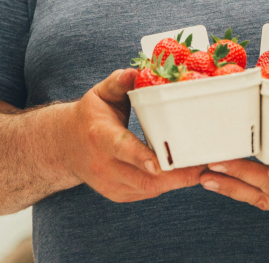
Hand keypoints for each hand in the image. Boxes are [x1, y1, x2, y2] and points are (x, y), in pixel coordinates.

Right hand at [62, 68, 205, 202]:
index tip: (160, 162)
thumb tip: (135, 72)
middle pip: (142, 178)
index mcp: (100, 135)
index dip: (140, 156)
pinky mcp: (118, 194)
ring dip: (176, 182)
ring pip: (148, 189)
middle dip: (174, 175)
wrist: (65, 146)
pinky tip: (186, 174)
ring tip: (202, 169)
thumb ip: (119, 82)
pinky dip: (168, 185)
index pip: (121, 148)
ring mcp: (110, 184)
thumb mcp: (101, 93)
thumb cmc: (91, 115)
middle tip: (203, 165)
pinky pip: (147, 193)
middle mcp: (103, 165)